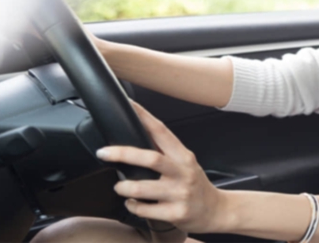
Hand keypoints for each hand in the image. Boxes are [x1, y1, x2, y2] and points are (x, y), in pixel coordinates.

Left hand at [96, 101, 223, 233]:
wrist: (215, 210)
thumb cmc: (194, 184)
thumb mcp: (185, 164)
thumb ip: (164, 153)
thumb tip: (134, 139)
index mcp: (184, 156)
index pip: (162, 131)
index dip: (144, 117)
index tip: (128, 106)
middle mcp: (183, 173)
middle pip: (151, 158)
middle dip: (123, 154)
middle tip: (104, 152)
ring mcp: (180, 194)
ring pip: (142, 188)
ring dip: (124, 187)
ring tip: (120, 187)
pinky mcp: (176, 213)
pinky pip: (145, 210)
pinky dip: (133, 206)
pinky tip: (132, 203)